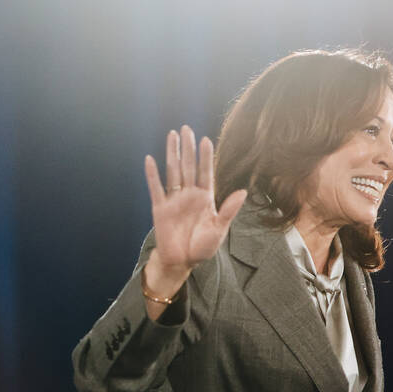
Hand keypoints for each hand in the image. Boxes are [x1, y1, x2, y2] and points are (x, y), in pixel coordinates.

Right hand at [142, 126, 247, 297]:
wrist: (181, 262)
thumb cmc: (202, 247)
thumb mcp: (219, 230)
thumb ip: (228, 210)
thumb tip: (242, 192)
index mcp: (205, 199)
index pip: (205, 172)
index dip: (205, 157)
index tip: (206, 140)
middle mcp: (189, 195)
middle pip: (188, 166)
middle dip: (188, 148)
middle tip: (186, 129)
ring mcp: (174, 200)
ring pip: (173, 172)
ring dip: (172, 154)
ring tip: (171, 136)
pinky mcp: (160, 208)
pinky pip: (155, 188)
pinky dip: (152, 174)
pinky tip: (150, 159)